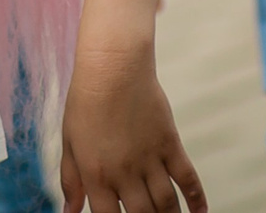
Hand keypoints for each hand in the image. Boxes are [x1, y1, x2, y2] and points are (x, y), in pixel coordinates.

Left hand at [59, 47, 205, 212]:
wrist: (113, 67)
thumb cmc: (85, 102)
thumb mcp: (69, 141)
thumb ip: (71, 179)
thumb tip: (68, 211)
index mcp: (96, 174)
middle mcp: (124, 172)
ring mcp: (150, 159)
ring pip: (167, 204)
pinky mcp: (170, 144)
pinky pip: (188, 178)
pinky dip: (197, 199)